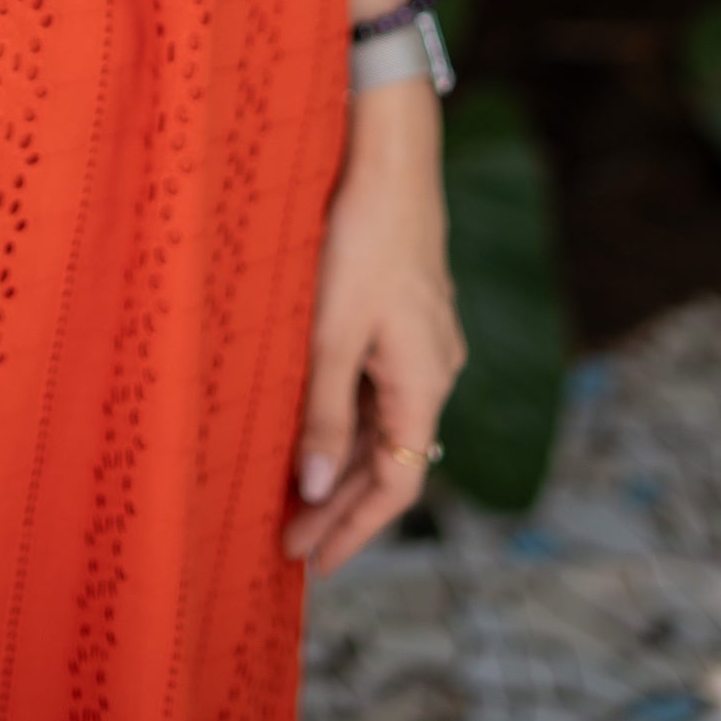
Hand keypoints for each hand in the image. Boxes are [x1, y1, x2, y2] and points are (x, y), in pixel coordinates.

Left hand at [284, 81, 463, 576]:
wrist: (389, 157)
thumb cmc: (360, 240)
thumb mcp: (331, 334)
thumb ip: (324, 415)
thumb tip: (314, 490)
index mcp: (424, 384)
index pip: (397, 486)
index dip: (353, 530)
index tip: (310, 563)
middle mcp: (434, 370)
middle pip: (389, 459)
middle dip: (339, 504)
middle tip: (286, 541)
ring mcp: (423, 340)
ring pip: (382, 422)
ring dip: (339, 459)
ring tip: (288, 493)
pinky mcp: (406, 313)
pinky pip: (378, 384)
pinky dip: (345, 414)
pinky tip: (308, 419)